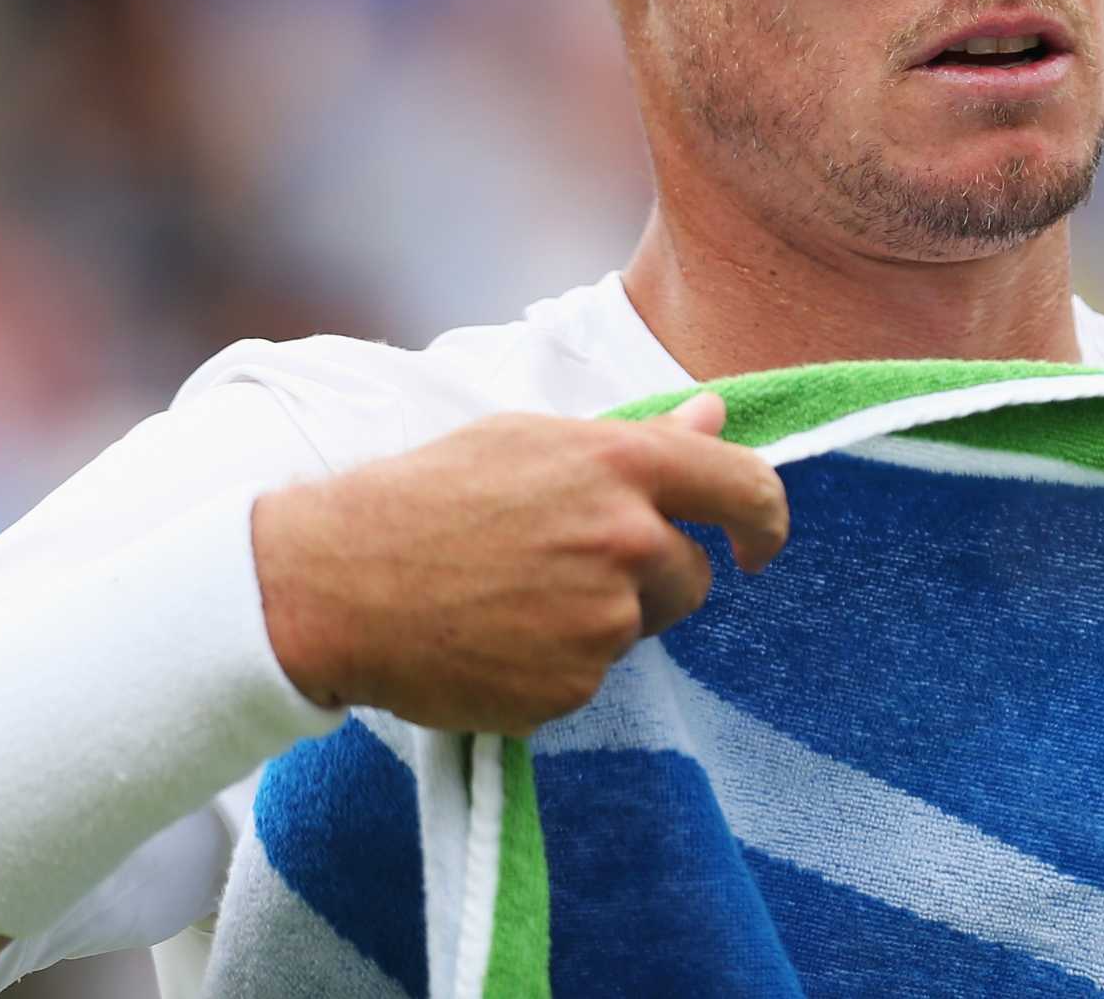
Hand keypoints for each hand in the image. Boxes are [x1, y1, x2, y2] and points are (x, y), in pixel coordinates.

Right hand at [252, 390, 788, 732]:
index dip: (765, 521)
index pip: (746, 487)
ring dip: (601, 620)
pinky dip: (556, 666)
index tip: (755, 544)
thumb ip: (639, 440)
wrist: (338, 581)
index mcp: (622, 465)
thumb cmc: (430, 495)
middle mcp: (625, 541)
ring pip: (639, 629)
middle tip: (567, 568)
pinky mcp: (569, 687)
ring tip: (515, 595)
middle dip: (652, 579)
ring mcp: (600, 621)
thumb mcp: (534, 440)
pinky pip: (590, 678)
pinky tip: (495, 637)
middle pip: (691, 577)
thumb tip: (717, 416)